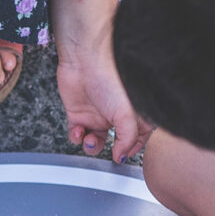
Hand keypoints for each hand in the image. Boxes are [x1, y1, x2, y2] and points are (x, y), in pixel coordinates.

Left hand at [56, 35, 149, 162]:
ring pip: (95, 140)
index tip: (124, 156)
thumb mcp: (127, 114)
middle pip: (115, 141)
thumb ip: (128, 138)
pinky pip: (77, 133)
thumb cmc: (111, 77)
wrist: (85, 59)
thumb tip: (122, 155)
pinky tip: (79, 132)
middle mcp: (116, 114)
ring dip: (92, 146)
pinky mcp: (78, 112)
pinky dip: (77, 137)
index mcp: (133, 113)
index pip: (137, 137)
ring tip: (91, 141)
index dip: (131, 149)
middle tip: (108, 151)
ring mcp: (97, 113)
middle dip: (111, 149)